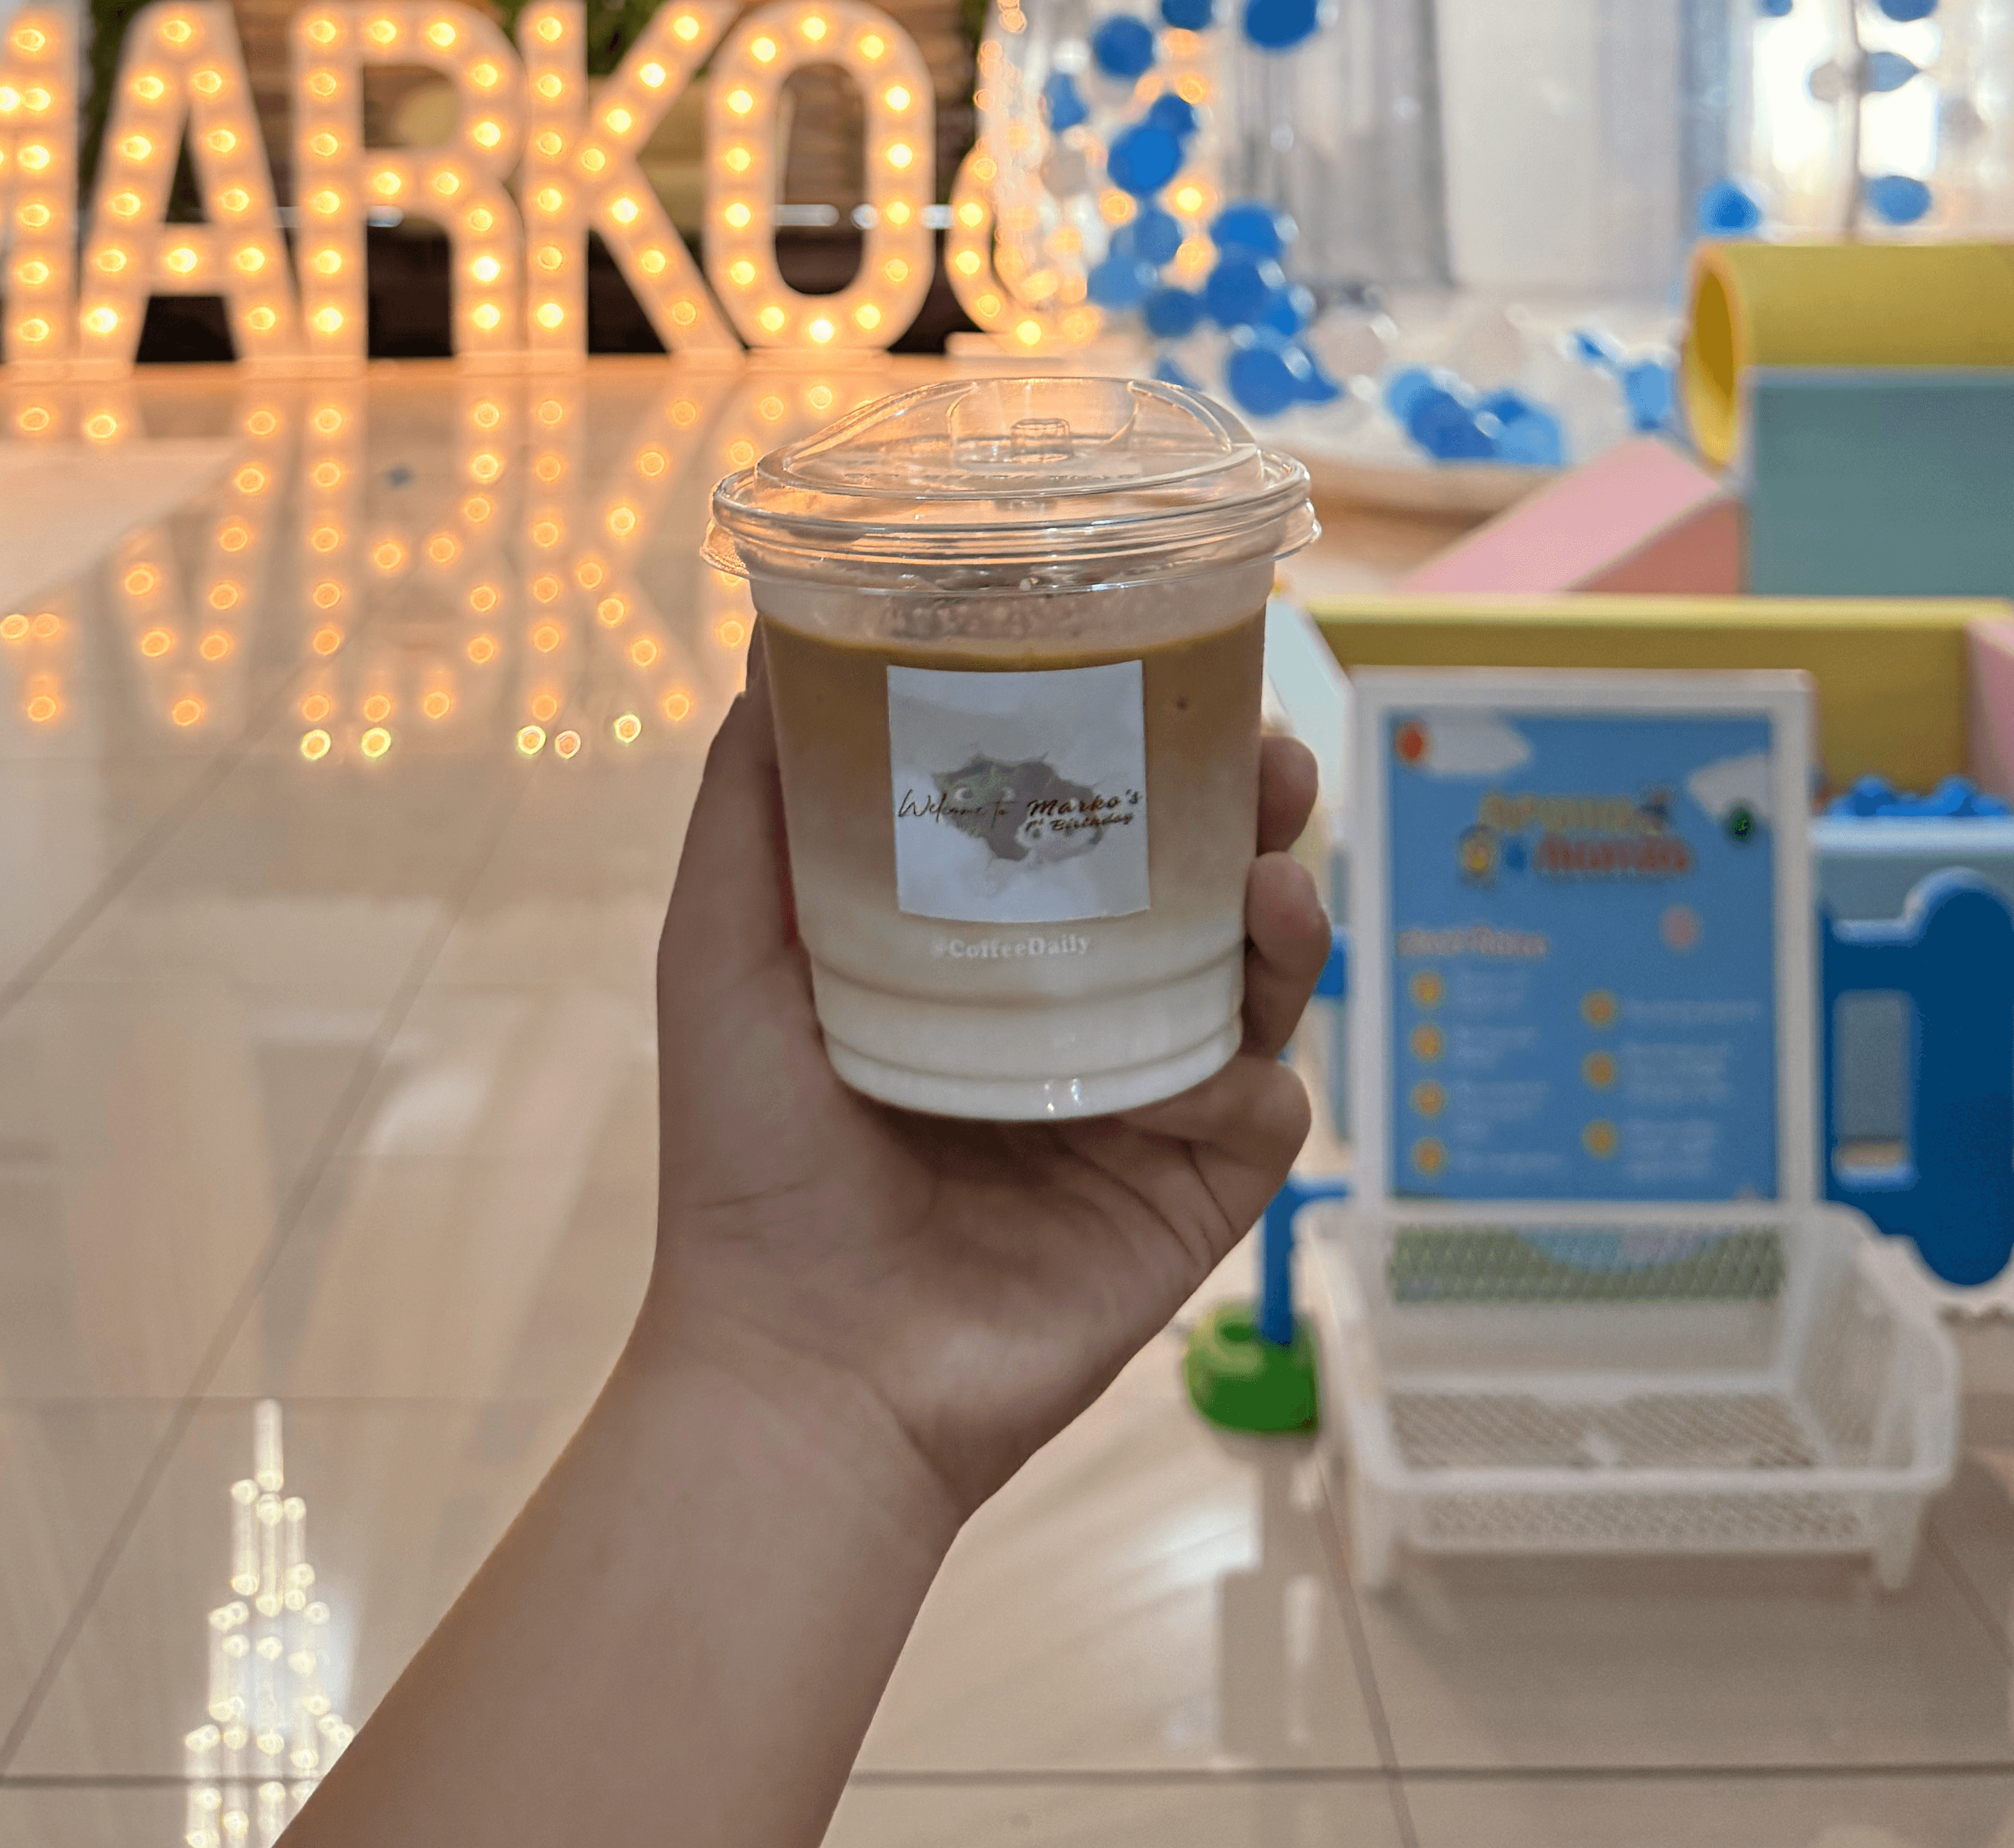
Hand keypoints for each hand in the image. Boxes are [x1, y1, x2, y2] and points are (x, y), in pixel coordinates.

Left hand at [639, 655, 1329, 1530]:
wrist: (799, 1368)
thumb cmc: (746, 1158)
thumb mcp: (723, 950)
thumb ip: (751, 803)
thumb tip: (773, 646)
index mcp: (992, 950)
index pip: (1096, 817)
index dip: (1147, 740)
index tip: (1172, 663)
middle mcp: (1081, 1012)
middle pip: (1204, 879)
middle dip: (1253, 805)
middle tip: (1268, 750)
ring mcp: (1144, 1107)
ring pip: (1257, 980)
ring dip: (1290, 911)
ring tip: (1280, 866)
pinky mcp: (1190, 1200)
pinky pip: (1263, 1111)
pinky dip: (1257, 1070)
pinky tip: (1225, 1052)